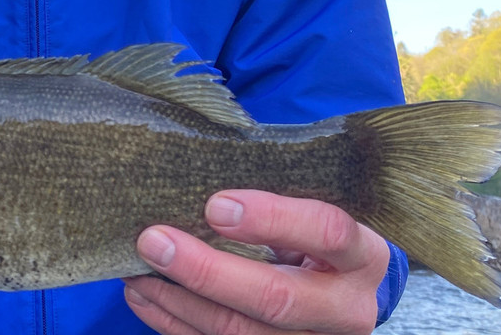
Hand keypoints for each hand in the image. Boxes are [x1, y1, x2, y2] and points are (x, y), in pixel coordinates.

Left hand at [124, 190, 389, 334]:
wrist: (353, 297)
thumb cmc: (321, 242)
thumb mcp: (317, 212)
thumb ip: (277, 200)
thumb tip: (200, 180)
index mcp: (362, 258)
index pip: (327, 232)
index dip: (272, 218)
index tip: (215, 204)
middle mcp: (347, 310)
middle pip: (276, 298)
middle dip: (207, 271)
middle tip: (154, 241)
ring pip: (243, 333)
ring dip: (180, 303)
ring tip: (137, 274)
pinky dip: (177, 326)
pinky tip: (146, 300)